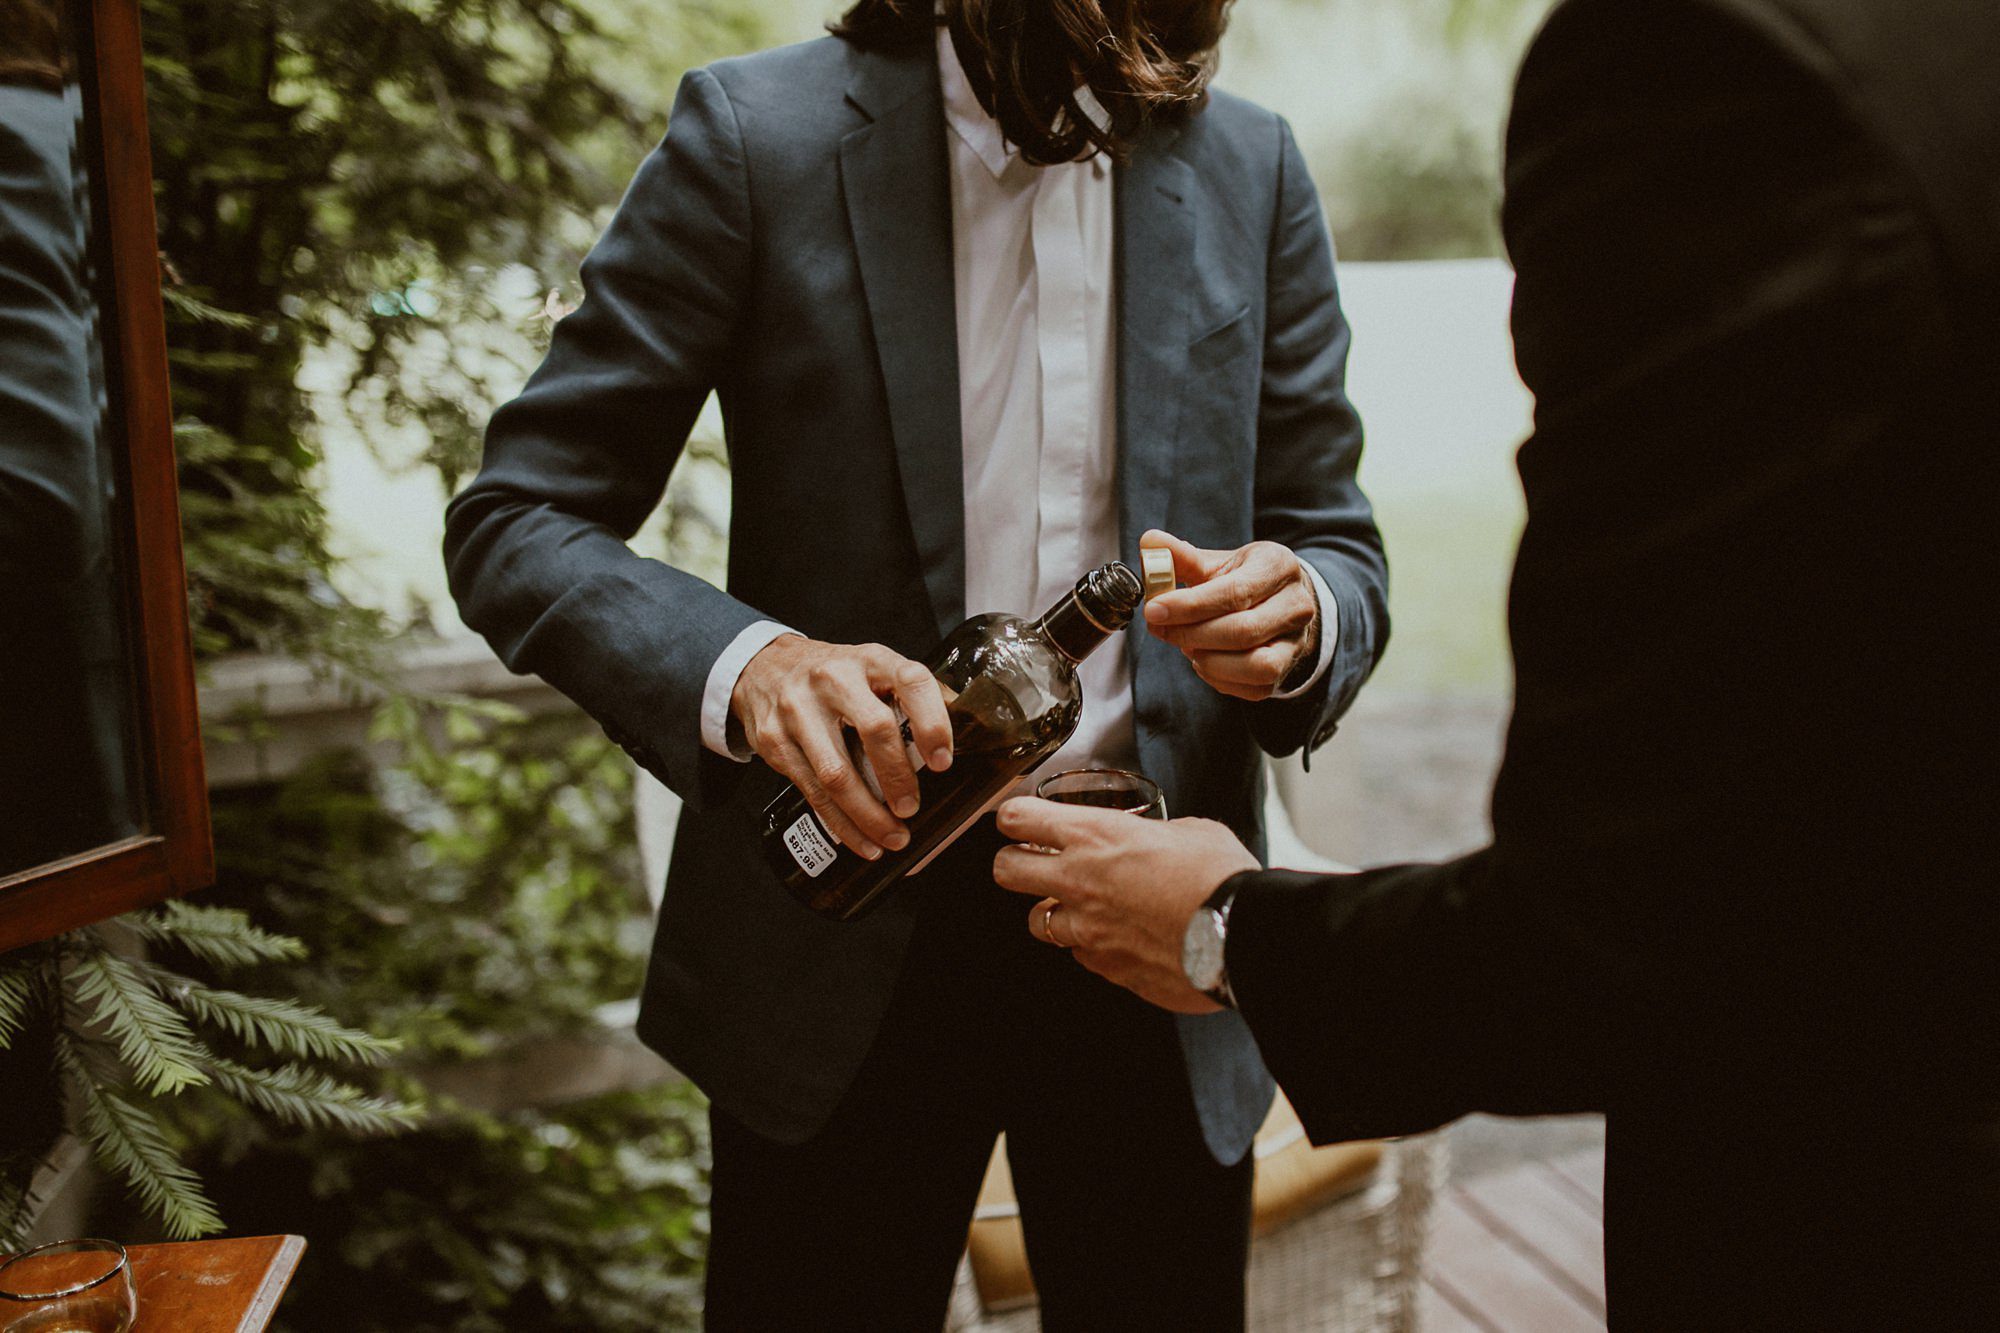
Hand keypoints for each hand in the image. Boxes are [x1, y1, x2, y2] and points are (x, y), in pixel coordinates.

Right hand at [731, 637, 954, 859]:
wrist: (766, 668)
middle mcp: (833, 679)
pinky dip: (840, 823)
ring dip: (868, 814)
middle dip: (898, 778)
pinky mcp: (775, 741)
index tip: (943, 761)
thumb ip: (909, 696)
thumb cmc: (833, 676)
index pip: (911, 682)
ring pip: (837, 772)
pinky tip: (860, 839)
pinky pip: (812, 791)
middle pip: (873, 730)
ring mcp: (798, 710)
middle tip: (911, 809)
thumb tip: (963, 730)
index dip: (932, 722)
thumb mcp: (872, 669)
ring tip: (892, 837)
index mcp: (870, 659)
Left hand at [992, 797, 1260, 1013]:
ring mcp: (1089, 931)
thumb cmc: (1221, 879)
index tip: (1019, 822)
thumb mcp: (1190, 830)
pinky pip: (1083, 956)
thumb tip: (1158, 841)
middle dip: (1014, 864)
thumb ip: (1157, 834)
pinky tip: (1123, 938)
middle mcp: (1080, 882)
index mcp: (1096, 836)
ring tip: (1085, 908)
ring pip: (1038, 923)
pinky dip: (1094, 947)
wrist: (1243, 934)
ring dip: (1055, 913)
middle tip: (1032, 864)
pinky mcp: (1108, 968)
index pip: (1019, 819)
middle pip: (1007, 871)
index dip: (1014, 819)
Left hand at [1141, 530, 1318, 700]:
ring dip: (1210, 662)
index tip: (1154, 610)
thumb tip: (1149, 543)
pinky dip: (1220, 679)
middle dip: (1192, 634)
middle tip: (1160, 629)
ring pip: (1256, 665)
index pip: (1235, 592)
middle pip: (1243, 631)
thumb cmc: (1243, 579)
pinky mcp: (1287, 670)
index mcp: (1278, 567)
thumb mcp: (1216, 562)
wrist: (1279, 600)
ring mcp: (1296, 641)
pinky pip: (1254, 687)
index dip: (1190, 606)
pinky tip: (1203, 660)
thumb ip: (1182, 557)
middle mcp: (1296, 605)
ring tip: (1187, 646)